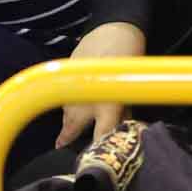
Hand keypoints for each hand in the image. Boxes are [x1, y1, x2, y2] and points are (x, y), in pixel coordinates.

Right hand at [56, 21, 145, 147]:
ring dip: (68, 118)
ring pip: (66, 110)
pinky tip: (72, 101)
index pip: (100, 138)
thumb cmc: (129, 62)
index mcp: (105, 108)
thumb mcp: (130, 90)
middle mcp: (84, 102)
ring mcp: (71, 89)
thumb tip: (121, 125)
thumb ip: (123, 111)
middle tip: (61, 145)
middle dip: (66, 138)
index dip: (97, 151)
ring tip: (67, 127)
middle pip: (71, 128)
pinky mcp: (65, 77)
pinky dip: (68, 100)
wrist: (113, 32)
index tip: (92, 158)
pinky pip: (64, 94)